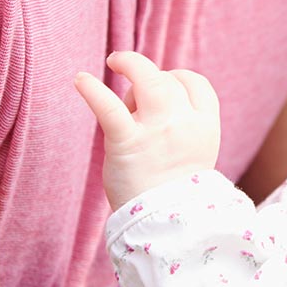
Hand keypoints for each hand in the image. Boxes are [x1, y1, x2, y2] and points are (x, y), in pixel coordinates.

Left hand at [75, 51, 220, 210]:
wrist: (166, 225)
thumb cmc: (174, 190)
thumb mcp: (197, 151)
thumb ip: (185, 122)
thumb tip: (152, 94)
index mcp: (206, 124)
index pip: (196, 83)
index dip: (178, 77)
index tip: (165, 84)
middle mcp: (185, 122)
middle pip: (169, 80)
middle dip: (152, 77)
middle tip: (133, 79)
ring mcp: (157, 130)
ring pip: (147, 81)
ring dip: (131, 66)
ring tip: (115, 61)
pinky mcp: (126, 142)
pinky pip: (109, 108)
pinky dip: (92, 91)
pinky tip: (80, 79)